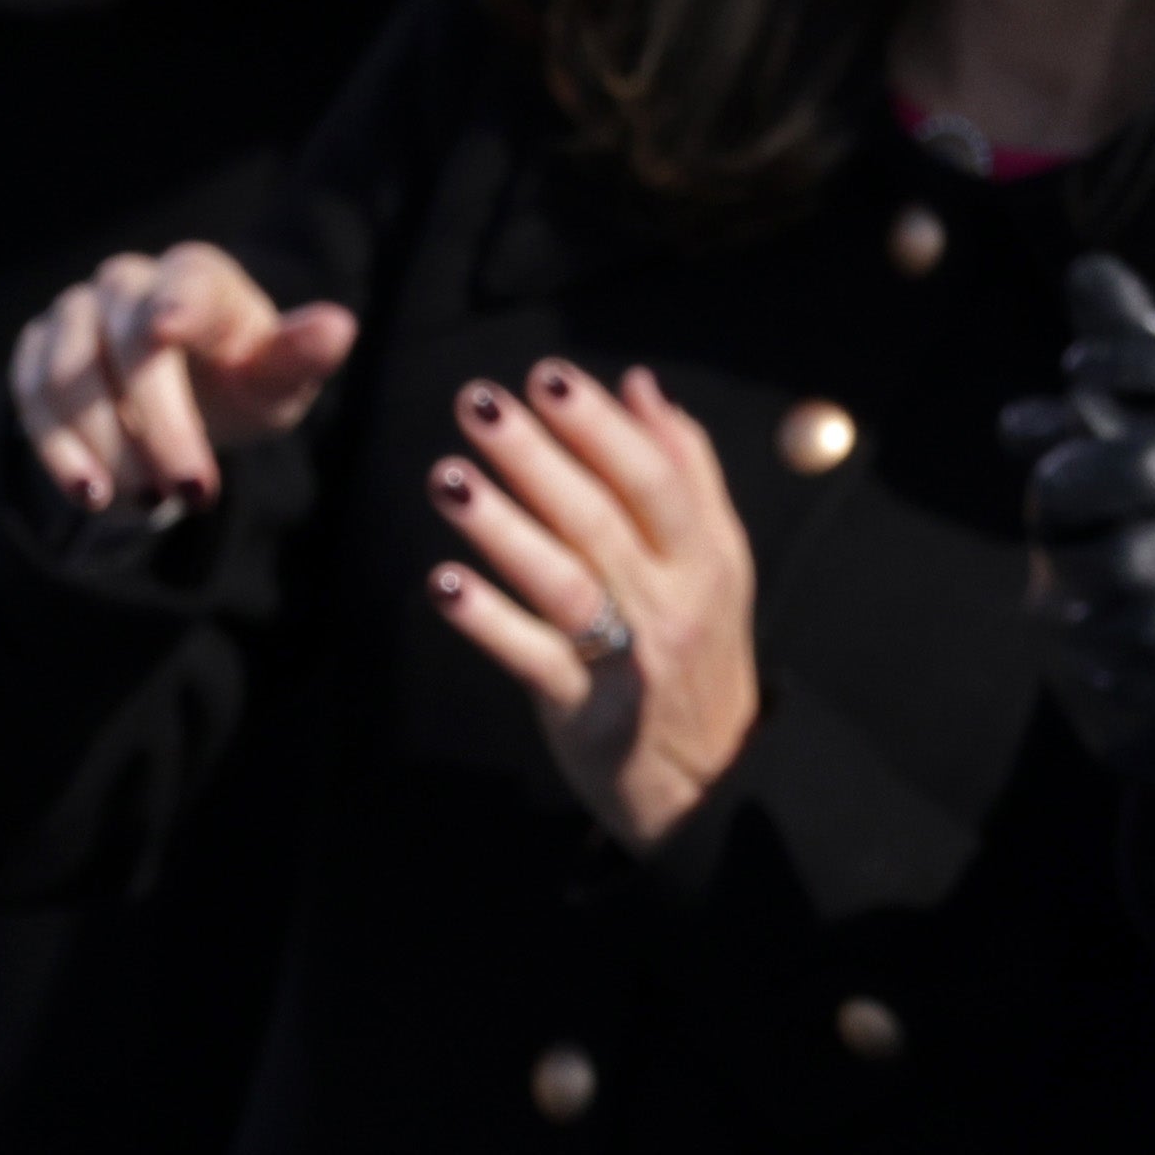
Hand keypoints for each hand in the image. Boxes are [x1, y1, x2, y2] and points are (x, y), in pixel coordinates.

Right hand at [9, 244, 356, 512]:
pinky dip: (57, 452)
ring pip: (67, 375)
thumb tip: (339, 326)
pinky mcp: (35, 355)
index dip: (175, 305)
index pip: (185, 287)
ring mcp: (72, 315)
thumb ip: (300, 356)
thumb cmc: (236, 384)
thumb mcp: (276, 380)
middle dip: (160, 425)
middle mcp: (126, 283)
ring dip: (106, 446)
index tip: (166, 330)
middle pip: (127, 345)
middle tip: (195, 493)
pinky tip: (91, 493)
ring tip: (147, 501)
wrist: (179, 401)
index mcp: (195, 276)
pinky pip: (30, 400)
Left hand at [425, 359, 760, 850]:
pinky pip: (532, 657)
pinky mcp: (586, 711)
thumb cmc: (697, 651)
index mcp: (706, 554)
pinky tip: (440, 583)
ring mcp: (630, 658)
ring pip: (565, 581)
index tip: (544, 376)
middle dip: (536, 455)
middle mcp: (672, 599)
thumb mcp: (715, 560)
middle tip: (477, 403)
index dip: (599, 424)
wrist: (712, 779)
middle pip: (602, 516)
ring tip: (447, 478)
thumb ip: (684, 469)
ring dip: (503, 527)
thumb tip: (638, 382)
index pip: (654, 474)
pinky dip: (487, 620)